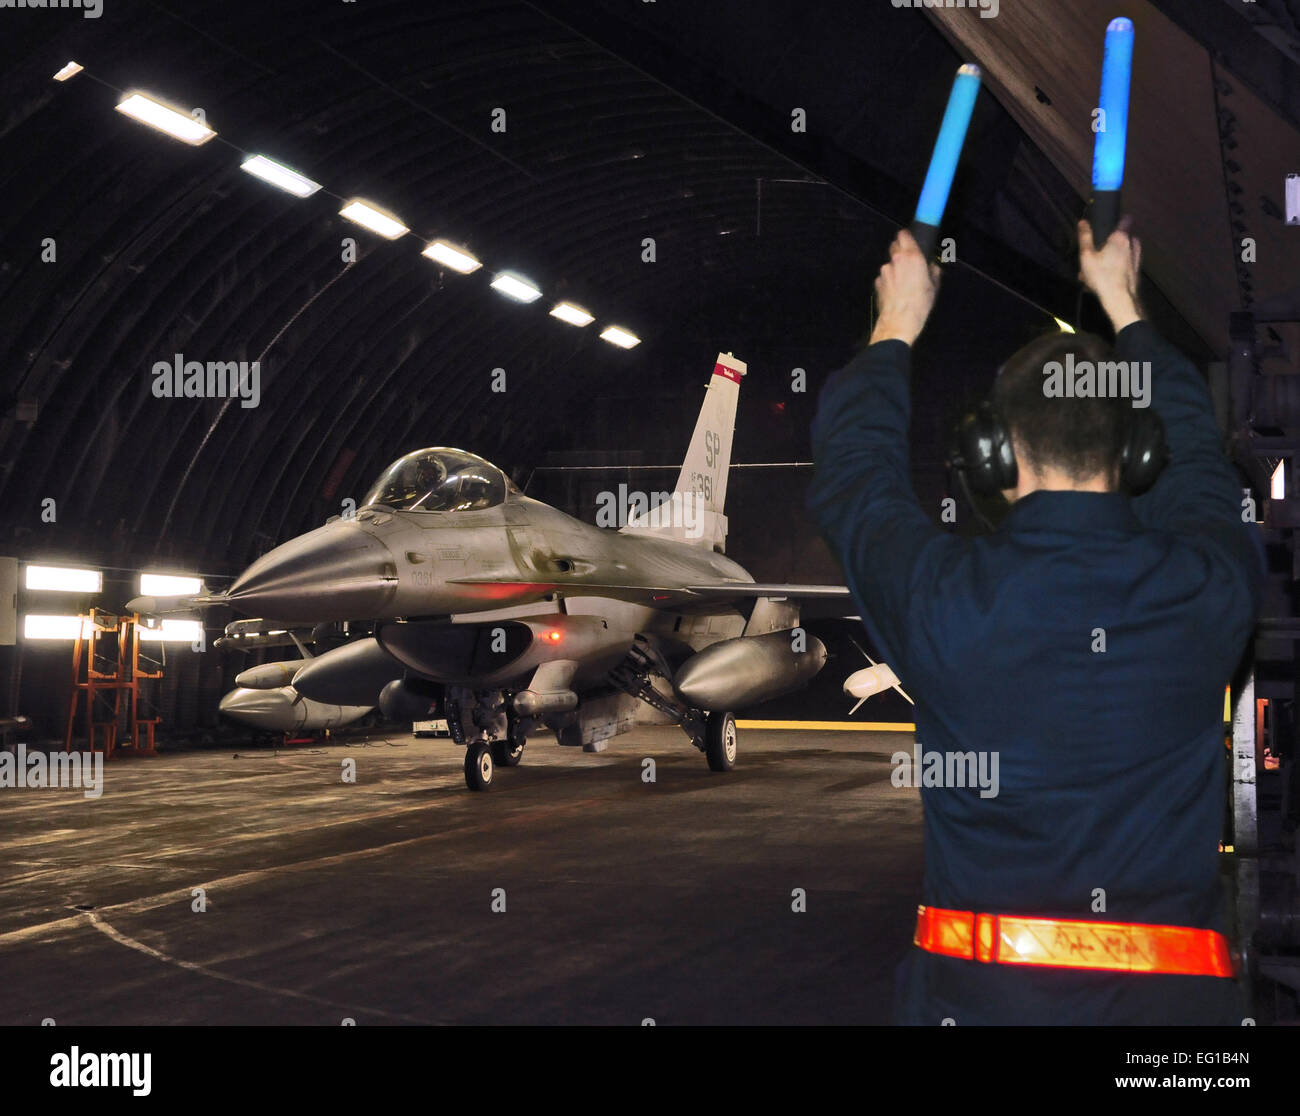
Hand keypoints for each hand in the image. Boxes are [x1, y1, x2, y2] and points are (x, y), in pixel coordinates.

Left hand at [870, 229, 940, 345]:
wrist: (899, 321)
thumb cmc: (919, 304)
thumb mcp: (934, 286)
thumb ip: (933, 271)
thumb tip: (932, 267)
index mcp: (912, 257)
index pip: (904, 235)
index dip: (907, 236)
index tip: (910, 239)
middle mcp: (896, 260)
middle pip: (894, 246)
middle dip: (901, 250)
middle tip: (909, 261)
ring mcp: (884, 271)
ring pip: (890, 263)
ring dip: (895, 268)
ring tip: (903, 282)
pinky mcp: (877, 282)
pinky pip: (884, 277)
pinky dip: (889, 280)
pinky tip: (896, 291)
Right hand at [1078, 217, 1142, 332]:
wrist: (1120, 299)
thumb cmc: (1102, 276)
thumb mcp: (1087, 256)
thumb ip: (1085, 237)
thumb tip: (1083, 221)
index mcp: (1121, 237)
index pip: (1126, 219)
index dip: (1118, 219)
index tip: (1109, 225)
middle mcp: (1132, 243)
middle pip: (1122, 237)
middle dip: (1110, 243)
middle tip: (1096, 255)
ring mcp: (1137, 256)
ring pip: (1124, 251)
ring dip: (1113, 256)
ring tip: (1098, 269)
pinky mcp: (1137, 269)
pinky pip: (1126, 263)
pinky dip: (1117, 267)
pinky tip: (1105, 278)